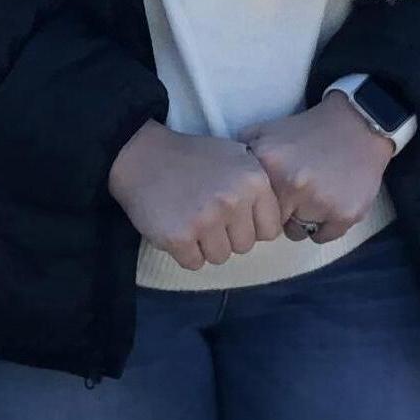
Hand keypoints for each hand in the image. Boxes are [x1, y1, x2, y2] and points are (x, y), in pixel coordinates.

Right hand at [106, 120, 285, 270]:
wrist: (141, 155)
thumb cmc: (192, 158)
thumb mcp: (236, 156)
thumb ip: (258, 186)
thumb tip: (277, 218)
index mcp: (254, 181)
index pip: (271, 230)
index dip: (252, 226)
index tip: (235, 217)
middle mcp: (234, 200)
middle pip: (245, 246)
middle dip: (228, 236)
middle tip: (208, 215)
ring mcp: (206, 219)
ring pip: (221, 257)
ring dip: (206, 246)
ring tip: (192, 220)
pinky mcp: (178, 237)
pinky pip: (194, 263)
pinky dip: (185, 252)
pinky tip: (177, 228)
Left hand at [245, 96, 396, 246]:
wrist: (358, 126)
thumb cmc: (309, 132)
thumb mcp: (268, 130)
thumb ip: (241, 150)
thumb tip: (219, 175)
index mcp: (271, 165)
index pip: (250, 206)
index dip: (259, 201)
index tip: (270, 193)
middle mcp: (294, 185)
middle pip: (271, 223)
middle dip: (280, 211)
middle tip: (296, 192)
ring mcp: (321, 202)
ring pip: (298, 232)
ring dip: (303, 220)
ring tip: (315, 195)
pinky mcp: (346, 214)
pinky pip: (324, 236)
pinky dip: (327, 225)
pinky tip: (332, 201)